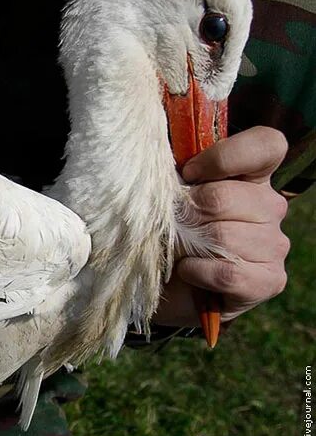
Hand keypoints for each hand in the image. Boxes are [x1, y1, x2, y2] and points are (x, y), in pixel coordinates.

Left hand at [155, 126, 289, 326]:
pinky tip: (190, 272)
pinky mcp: (270, 280)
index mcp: (250, 177)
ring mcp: (274, 244)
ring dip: (190, 247)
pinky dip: (197, 272)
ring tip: (183, 253)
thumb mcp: (164, 200)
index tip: (188, 174)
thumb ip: (174, 177)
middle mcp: (270, 207)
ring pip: (224, 236)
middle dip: (186, 214)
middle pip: (225, 196)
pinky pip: (227, 272)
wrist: (162, 289)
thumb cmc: (163, 237)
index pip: (265, 145)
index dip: (225, 156)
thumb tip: (172, 170)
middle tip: (175, 227)